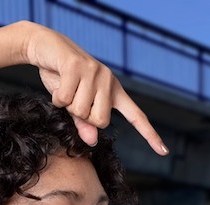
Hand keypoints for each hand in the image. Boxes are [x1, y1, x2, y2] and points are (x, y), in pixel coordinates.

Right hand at [20, 24, 167, 154]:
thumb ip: (85, 124)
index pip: (136, 116)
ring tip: (65, 87)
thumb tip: (92, 142)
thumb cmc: (62, 78)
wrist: (45, 47)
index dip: (149, 135)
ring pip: (81, 110)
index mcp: (114, 91)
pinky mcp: (77, 66)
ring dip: (67, 105)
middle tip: (73, 99)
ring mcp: (94, 71)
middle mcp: (108, 80)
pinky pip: (66, 98)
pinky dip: (56, 97)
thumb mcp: (75, 103)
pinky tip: (57, 81)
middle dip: (82, 117)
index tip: (164, 151)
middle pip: (101, 121)